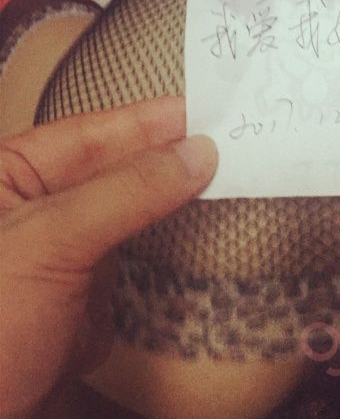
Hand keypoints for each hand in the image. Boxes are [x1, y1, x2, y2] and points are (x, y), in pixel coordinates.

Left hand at [0, 97, 216, 418]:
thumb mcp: (49, 242)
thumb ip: (125, 192)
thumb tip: (197, 152)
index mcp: (11, 177)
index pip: (92, 134)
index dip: (152, 121)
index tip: (211, 110)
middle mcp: (39, 213)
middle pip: (118, 174)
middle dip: (173, 163)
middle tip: (238, 148)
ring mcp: (65, 262)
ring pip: (134, 219)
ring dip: (180, 208)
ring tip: (236, 186)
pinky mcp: (88, 308)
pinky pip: (141, 269)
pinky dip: (176, 258)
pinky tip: (211, 245)